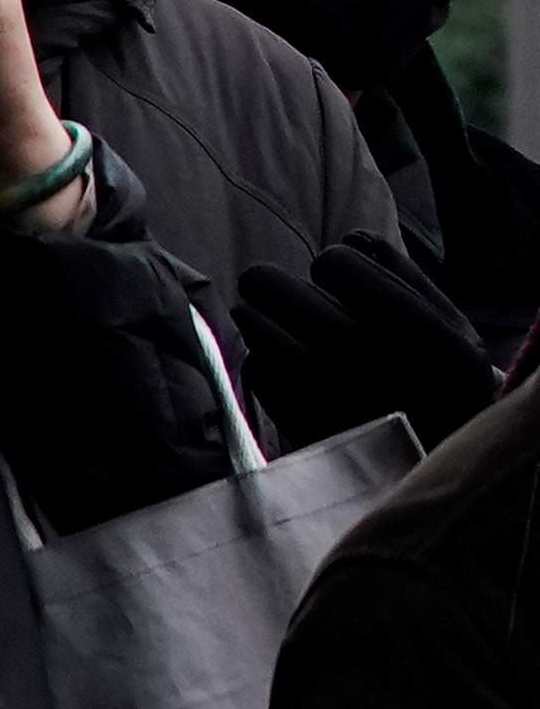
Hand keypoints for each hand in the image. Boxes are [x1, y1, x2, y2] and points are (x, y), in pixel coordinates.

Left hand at [240, 237, 496, 450]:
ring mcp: (349, 408)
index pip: (353, 272)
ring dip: (256, 320)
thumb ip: (410, 283)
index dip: (334, 263)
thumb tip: (355, 238)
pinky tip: (269, 357)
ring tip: (254, 314)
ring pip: (271, 340)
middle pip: (297, 303)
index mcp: (439, 344)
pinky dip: (260, 361)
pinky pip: (265, 379)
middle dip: (271, 284)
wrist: (445, 471)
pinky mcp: (314, 436)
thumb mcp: (455, 337)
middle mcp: (392, 375)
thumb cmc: (446, 391)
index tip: (330, 268)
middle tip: (261, 281)